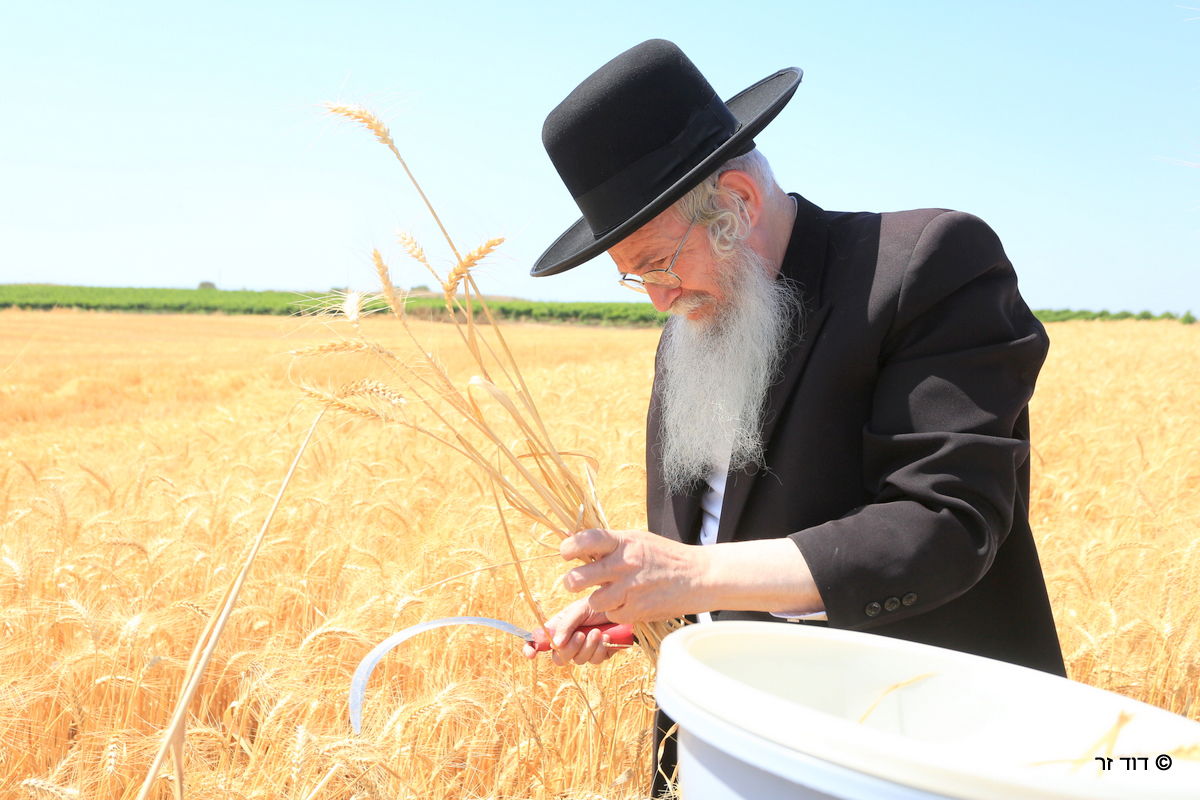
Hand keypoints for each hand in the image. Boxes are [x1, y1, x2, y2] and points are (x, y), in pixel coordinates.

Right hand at [521, 597, 615, 665]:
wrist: (622, 607)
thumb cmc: (597, 605)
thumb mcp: (578, 610)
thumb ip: (565, 626)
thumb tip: (555, 645)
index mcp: (559, 628)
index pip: (539, 642)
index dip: (531, 649)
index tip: (531, 654)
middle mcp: (568, 641)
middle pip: (559, 658)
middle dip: (570, 649)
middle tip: (581, 635)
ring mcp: (584, 650)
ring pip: (578, 660)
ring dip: (588, 646)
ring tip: (598, 632)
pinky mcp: (599, 654)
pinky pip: (594, 661)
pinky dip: (600, 649)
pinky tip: (606, 637)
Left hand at [559, 528, 709, 623]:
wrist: (699, 577)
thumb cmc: (664, 556)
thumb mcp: (638, 540)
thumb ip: (610, 544)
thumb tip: (576, 546)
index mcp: (624, 542)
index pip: (586, 541)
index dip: (569, 548)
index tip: (566, 553)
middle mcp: (624, 565)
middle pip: (577, 578)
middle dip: (572, 581)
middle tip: (576, 581)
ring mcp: (630, 590)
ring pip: (592, 601)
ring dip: (598, 599)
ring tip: (611, 592)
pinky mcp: (637, 611)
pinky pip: (611, 615)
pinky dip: (616, 611)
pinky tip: (629, 602)